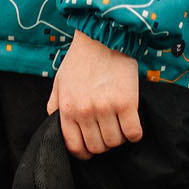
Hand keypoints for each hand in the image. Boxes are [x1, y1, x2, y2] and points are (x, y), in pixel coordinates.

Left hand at [46, 31, 141, 158]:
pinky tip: (131, 122)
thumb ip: (54, 105)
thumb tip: (54, 123)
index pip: (74, 146)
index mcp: (67, 107)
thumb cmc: (81, 59)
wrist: (103, 36)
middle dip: (102, 144)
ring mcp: (106, 107)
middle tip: (106, 130)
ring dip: (118, 138)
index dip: (84, 152)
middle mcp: (85, 110)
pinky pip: (133, 133)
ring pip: (115, 142)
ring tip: (118, 123)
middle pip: (97, 147)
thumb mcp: (59, 80)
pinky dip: (134, 133)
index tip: (90, 148)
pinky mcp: (127, 102)